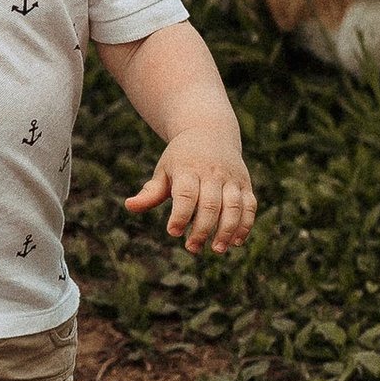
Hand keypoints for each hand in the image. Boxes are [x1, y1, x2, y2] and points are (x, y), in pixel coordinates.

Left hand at [123, 128, 254, 254]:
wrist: (210, 131)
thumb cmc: (181, 157)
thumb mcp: (164, 169)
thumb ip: (151, 191)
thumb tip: (129, 206)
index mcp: (188, 169)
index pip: (186, 194)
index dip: (181, 215)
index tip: (173, 232)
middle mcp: (212, 173)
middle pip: (211, 204)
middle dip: (202, 229)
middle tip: (192, 248)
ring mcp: (231, 178)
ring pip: (234, 206)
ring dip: (227, 230)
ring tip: (217, 249)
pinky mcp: (245, 184)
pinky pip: (249, 206)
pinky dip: (245, 224)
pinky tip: (236, 242)